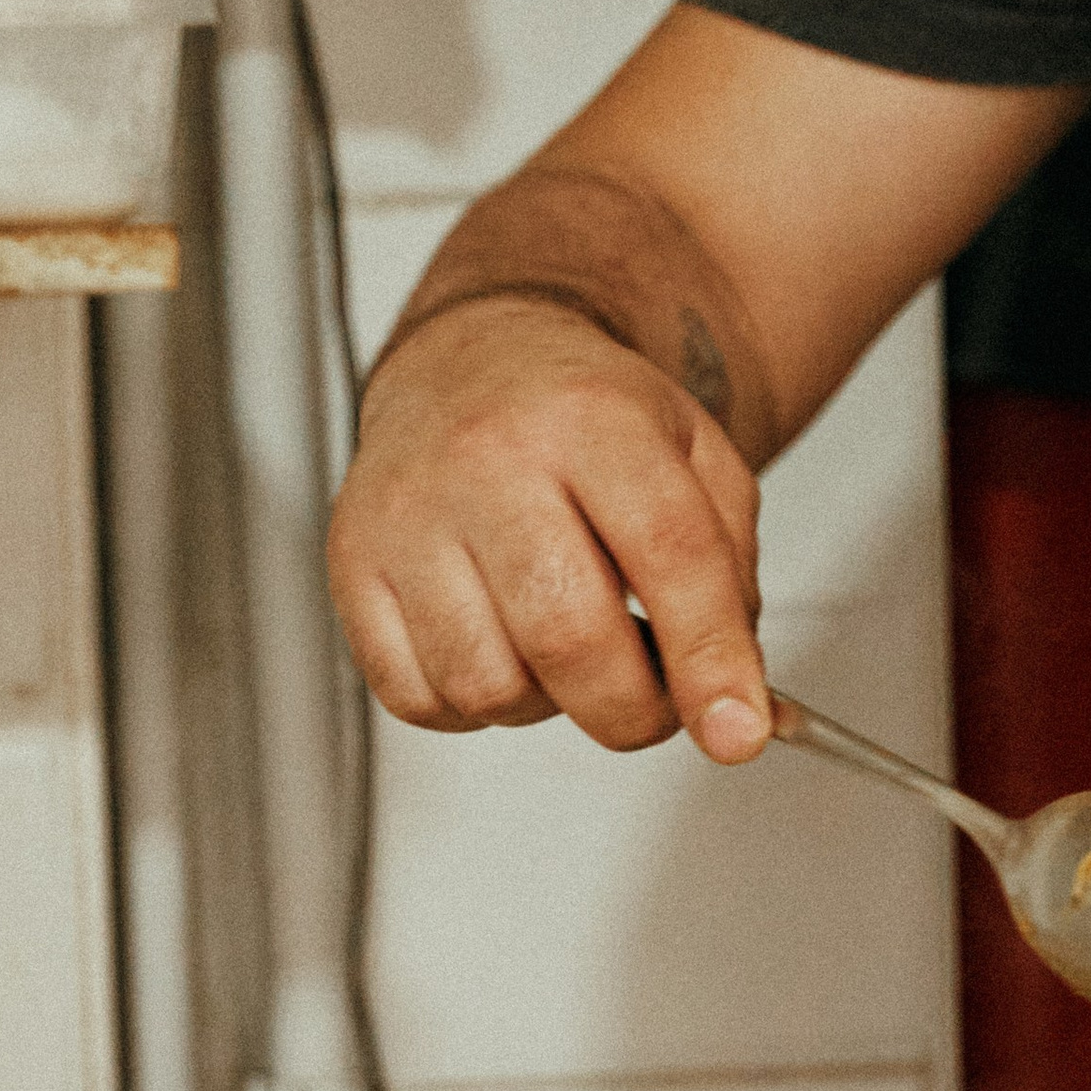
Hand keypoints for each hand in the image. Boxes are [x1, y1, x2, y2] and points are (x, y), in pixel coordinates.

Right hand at [328, 293, 772, 763]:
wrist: (471, 360)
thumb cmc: (583, 422)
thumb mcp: (695, 459)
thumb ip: (731, 581)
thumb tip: (731, 712)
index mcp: (591, 416)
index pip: (666, 555)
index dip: (709, 660)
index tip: (737, 731)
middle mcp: (487, 456)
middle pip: (568, 639)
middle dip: (631, 710)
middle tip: (651, 701)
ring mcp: (408, 511)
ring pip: (489, 685)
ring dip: (544, 703)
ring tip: (558, 646)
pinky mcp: (352, 563)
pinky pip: (418, 697)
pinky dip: (471, 705)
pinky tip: (496, 646)